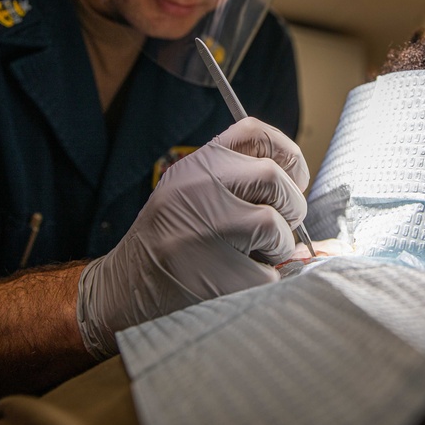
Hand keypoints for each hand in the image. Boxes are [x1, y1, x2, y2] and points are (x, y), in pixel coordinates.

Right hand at [76, 118, 308, 358]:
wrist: (122, 290)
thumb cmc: (170, 241)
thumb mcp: (192, 193)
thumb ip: (238, 180)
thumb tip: (301, 189)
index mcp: (195, 166)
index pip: (255, 134)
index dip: (288, 155)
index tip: (292, 179)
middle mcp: (196, 189)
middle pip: (274, 179)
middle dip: (290, 207)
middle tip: (276, 229)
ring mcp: (203, 231)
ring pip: (276, 226)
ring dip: (277, 248)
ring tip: (252, 256)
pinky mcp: (215, 275)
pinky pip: (268, 274)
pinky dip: (262, 282)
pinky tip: (235, 283)